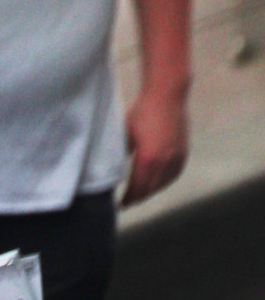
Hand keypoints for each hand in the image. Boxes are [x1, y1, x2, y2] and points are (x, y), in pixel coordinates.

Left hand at [121, 87, 187, 205]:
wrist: (167, 94)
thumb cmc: (143, 112)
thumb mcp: (126, 135)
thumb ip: (123, 156)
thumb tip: (116, 172)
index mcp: (147, 160)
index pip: (136, 189)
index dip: (128, 199)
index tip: (121, 205)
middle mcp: (163, 162)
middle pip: (149, 190)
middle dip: (138, 198)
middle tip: (129, 202)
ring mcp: (175, 158)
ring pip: (162, 184)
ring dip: (151, 191)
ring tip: (141, 193)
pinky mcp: (183, 152)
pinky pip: (174, 175)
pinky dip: (164, 182)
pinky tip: (158, 182)